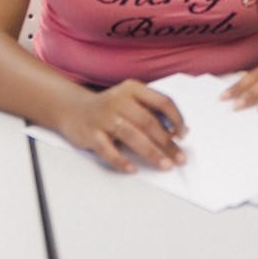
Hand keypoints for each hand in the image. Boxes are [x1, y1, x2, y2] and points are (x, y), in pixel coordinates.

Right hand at [56, 79, 186, 173]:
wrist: (74, 109)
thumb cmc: (110, 108)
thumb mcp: (131, 101)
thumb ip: (151, 112)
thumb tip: (178, 131)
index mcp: (133, 89)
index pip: (162, 101)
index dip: (176, 119)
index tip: (183, 135)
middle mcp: (119, 100)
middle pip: (149, 122)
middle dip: (167, 142)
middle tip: (179, 158)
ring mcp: (104, 117)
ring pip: (132, 135)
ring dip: (151, 152)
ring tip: (165, 164)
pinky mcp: (91, 134)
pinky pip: (108, 150)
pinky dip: (121, 160)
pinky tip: (133, 168)